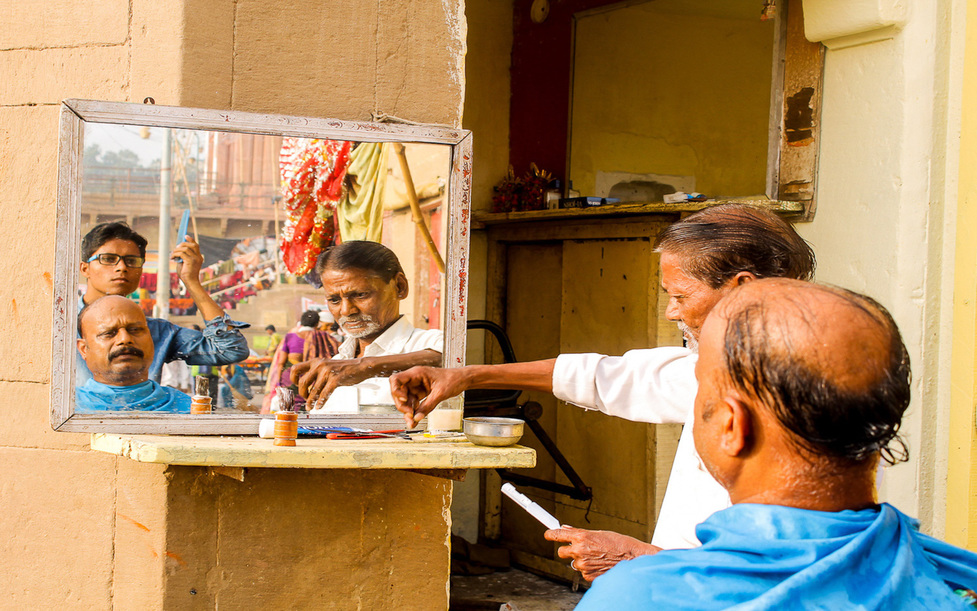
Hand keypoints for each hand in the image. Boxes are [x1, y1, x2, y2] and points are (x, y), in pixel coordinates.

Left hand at [171, 235, 203, 288]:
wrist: (190, 282)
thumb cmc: (186, 274)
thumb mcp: (185, 262)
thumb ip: (183, 256)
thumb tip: (177, 249)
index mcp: (199, 257)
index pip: (196, 245)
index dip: (191, 240)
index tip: (185, 236)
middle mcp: (199, 257)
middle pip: (192, 245)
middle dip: (183, 244)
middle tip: (176, 247)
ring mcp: (195, 259)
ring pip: (185, 249)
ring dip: (177, 250)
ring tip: (172, 254)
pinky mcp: (190, 261)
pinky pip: (182, 254)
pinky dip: (175, 254)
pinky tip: (172, 258)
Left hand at [295, 358, 372, 405]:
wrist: (360, 366)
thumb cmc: (343, 368)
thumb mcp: (327, 365)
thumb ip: (316, 371)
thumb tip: (305, 385)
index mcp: (315, 361)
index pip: (295, 368)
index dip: (292, 379)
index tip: (296, 385)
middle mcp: (319, 365)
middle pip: (302, 382)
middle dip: (302, 393)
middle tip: (305, 398)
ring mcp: (327, 372)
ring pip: (313, 391)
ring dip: (310, 401)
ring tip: (310, 407)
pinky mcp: (335, 380)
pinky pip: (324, 394)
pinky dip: (320, 402)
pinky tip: (319, 407)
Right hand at [389, 366, 469, 427]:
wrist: (462, 380)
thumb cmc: (453, 379)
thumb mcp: (440, 393)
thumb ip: (428, 406)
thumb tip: (417, 417)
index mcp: (417, 373)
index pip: (396, 379)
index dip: (395, 390)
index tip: (402, 399)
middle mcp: (414, 379)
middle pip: (398, 392)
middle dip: (402, 405)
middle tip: (410, 415)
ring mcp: (416, 387)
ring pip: (405, 400)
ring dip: (407, 411)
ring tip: (412, 422)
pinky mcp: (420, 393)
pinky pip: (413, 403)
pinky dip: (413, 411)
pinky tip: (415, 419)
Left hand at [544, 527, 660, 581]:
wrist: (632, 559)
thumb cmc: (619, 544)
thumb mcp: (599, 533)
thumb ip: (580, 533)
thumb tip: (567, 529)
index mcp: (582, 537)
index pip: (558, 534)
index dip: (550, 534)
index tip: (548, 534)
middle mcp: (579, 550)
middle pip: (561, 551)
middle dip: (566, 550)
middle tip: (576, 548)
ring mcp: (583, 564)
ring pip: (574, 563)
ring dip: (581, 560)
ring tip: (597, 557)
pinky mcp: (587, 575)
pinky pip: (583, 571)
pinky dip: (589, 569)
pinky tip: (600, 564)